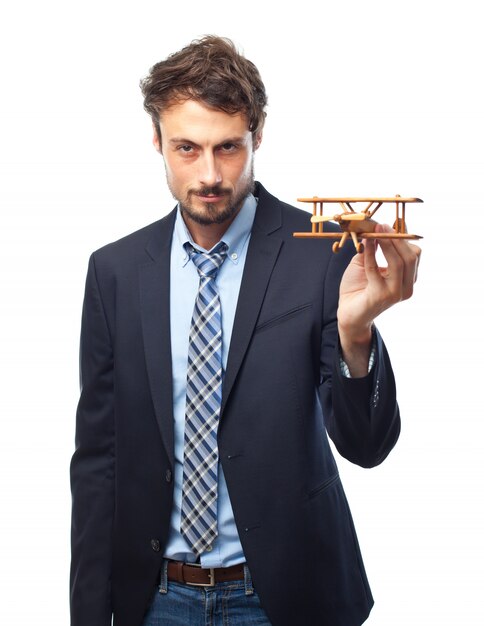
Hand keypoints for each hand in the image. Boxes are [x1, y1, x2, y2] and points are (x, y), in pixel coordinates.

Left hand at [337, 224, 420, 374]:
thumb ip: (375, 247)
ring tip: (375, 232)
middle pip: (411, 256)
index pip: (414, 254)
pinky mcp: (381, 296)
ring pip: (399, 262)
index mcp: (407, 278)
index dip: (403, 237)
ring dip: (387, 243)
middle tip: (382, 225)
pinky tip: (364, 243)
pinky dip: (370, 253)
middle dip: (397, 238)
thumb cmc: (358, 288)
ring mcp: (396, 293)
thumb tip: (379, 227)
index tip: (391, 223)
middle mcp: (406, 287)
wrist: (348, 312)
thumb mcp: (367, 263)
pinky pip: (377, 269)